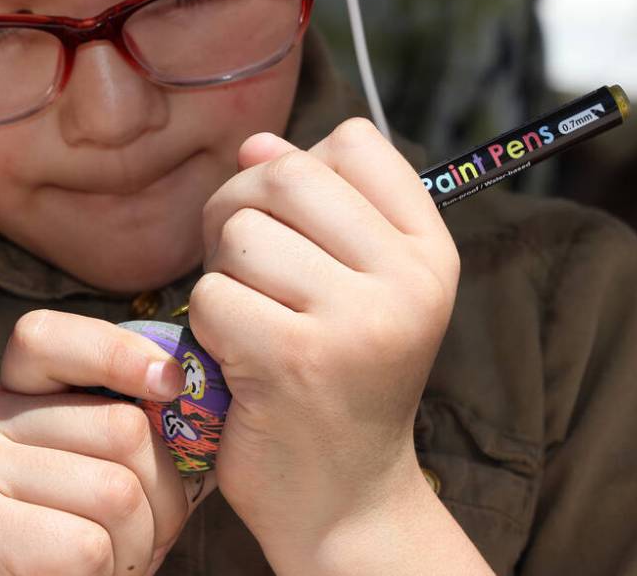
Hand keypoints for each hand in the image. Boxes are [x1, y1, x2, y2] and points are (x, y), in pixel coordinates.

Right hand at [0, 310, 211, 575]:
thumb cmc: (68, 554)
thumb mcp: (98, 475)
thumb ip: (126, 431)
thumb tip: (199, 386)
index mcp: (8, 397)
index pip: (45, 337)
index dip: (116, 351)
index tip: (171, 383)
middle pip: (120, 427)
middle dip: (162, 495)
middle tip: (143, 537)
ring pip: (116, 492)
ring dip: (137, 546)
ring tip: (110, 565)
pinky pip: (88, 545)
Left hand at [187, 119, 459, 569]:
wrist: (344, 496)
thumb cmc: (338, 378)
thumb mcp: (356, 284)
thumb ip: (315, 205)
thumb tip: (255, 143)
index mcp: (430, 252)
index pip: (353, 140)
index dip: (299, 168)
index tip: (294, 225)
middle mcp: (407, 280)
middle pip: (285, 174)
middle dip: (241, 211)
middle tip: (249, 271)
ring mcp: (354, 321)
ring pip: (240, 234)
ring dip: (223, 275)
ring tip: (251, 320)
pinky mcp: (291, 360)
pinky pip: (211, 295)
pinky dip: (206, 326)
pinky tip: (237, 360)